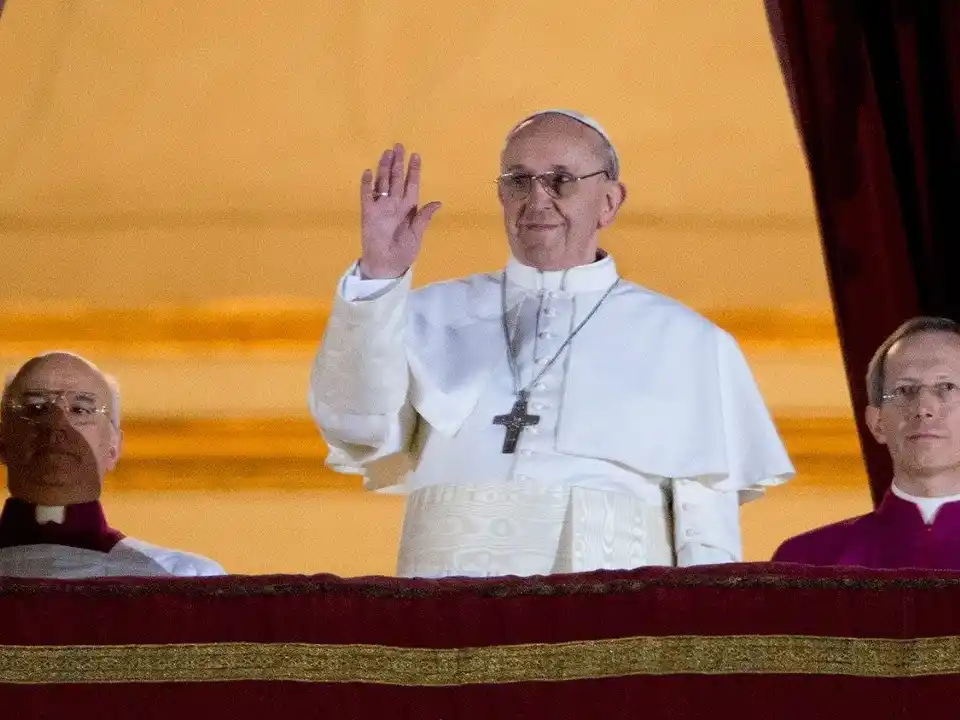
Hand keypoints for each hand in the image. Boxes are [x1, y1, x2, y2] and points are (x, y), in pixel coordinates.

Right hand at [358, 144, 441, 278]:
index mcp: (409, 208)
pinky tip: (369, 172)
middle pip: (396, 179)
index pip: (412, 185)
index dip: (414, 171)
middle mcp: (395, 204)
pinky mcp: (368, 213)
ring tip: (386, 153)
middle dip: (398, 163)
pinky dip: (367, 185)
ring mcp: (380, 207)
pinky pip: (367, 195)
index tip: (416, 156)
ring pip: (382, 182)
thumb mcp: (417, 235)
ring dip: (384, 168)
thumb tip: (438, 202)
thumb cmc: (404, 252)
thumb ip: (424, 218)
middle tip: (399, 145)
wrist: (386, 265)